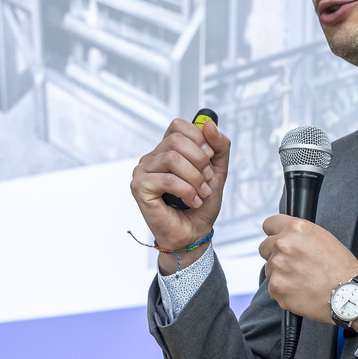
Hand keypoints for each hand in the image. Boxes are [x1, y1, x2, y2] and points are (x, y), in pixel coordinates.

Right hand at [130, 117, 229, 272]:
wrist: (193, 234)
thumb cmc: (201, 205)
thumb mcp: (217, 172)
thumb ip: (218, 147)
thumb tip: (209, 124)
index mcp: (166, 150)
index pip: (178, 126)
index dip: (198, 139)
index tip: (209, 158)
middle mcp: (151, 158)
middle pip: (176, 140)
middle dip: (199, 161)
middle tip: (206, 180)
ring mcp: (142, 171)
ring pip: (172, 159)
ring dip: (195, 178)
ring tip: (201, 193)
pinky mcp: (139, 187)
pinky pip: (167, 180)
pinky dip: (186, 191)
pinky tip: (191, 201)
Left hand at [258, 215, 357, 323]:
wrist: (348, 294)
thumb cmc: (341, 267)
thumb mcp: (323, 237)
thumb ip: (299, 234)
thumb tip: (285, 236)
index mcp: (295, 229)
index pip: (269, 224)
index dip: (275, 233)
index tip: (278, 240)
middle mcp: (283, 245)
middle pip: (264, 247)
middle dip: (275, 254)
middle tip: (293, 264)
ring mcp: (278, 267)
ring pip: (269, 269)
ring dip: (280, 274)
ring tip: (302, 279)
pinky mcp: (276, 287)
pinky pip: (273, 287)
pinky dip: (284, 290)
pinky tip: (300, 290)